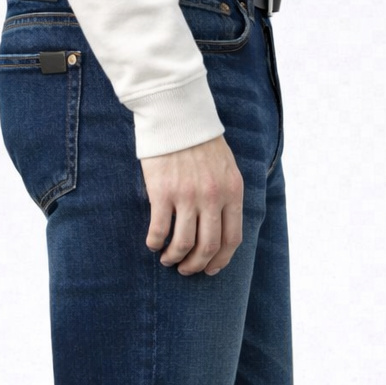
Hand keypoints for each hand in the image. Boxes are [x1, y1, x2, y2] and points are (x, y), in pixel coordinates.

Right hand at [141, 134, 243, 276]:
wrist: (177, 115)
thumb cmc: (201, 142)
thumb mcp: (227, 168)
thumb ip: (228, 195)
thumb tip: (222, 226)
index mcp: (232, 192)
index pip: (232, 239)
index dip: (221, 260)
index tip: (210, 269)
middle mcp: (212, 197)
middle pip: (208, 246)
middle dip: (196, 265)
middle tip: (186, 269)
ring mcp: (187, 196)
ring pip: (183, 244)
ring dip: (175, 258)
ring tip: (168, 260)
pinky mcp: (163, 192)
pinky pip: (159, 230)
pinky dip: (155, 243)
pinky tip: (153, 244)